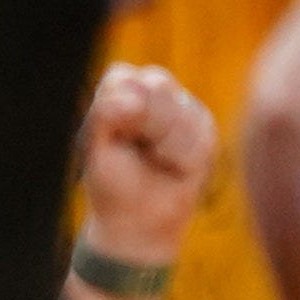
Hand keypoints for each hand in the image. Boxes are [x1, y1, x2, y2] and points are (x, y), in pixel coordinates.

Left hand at [77, 61, 215, 277]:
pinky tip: (175, 170)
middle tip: (138, 151)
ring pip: (180, 111)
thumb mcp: (94, 149)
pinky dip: (181, 160)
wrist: (139, 222)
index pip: (122, 76)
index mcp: (120, 92)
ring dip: (164, 146)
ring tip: (156, 162)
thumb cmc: (112, 183)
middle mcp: (152, 94)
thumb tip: (134, 99)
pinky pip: (198, 136)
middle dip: (145, 124)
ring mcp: (182, 108)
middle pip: (157, 84)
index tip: (115, 137)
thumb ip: (105, 115)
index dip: (120, 108)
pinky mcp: (205, 128)